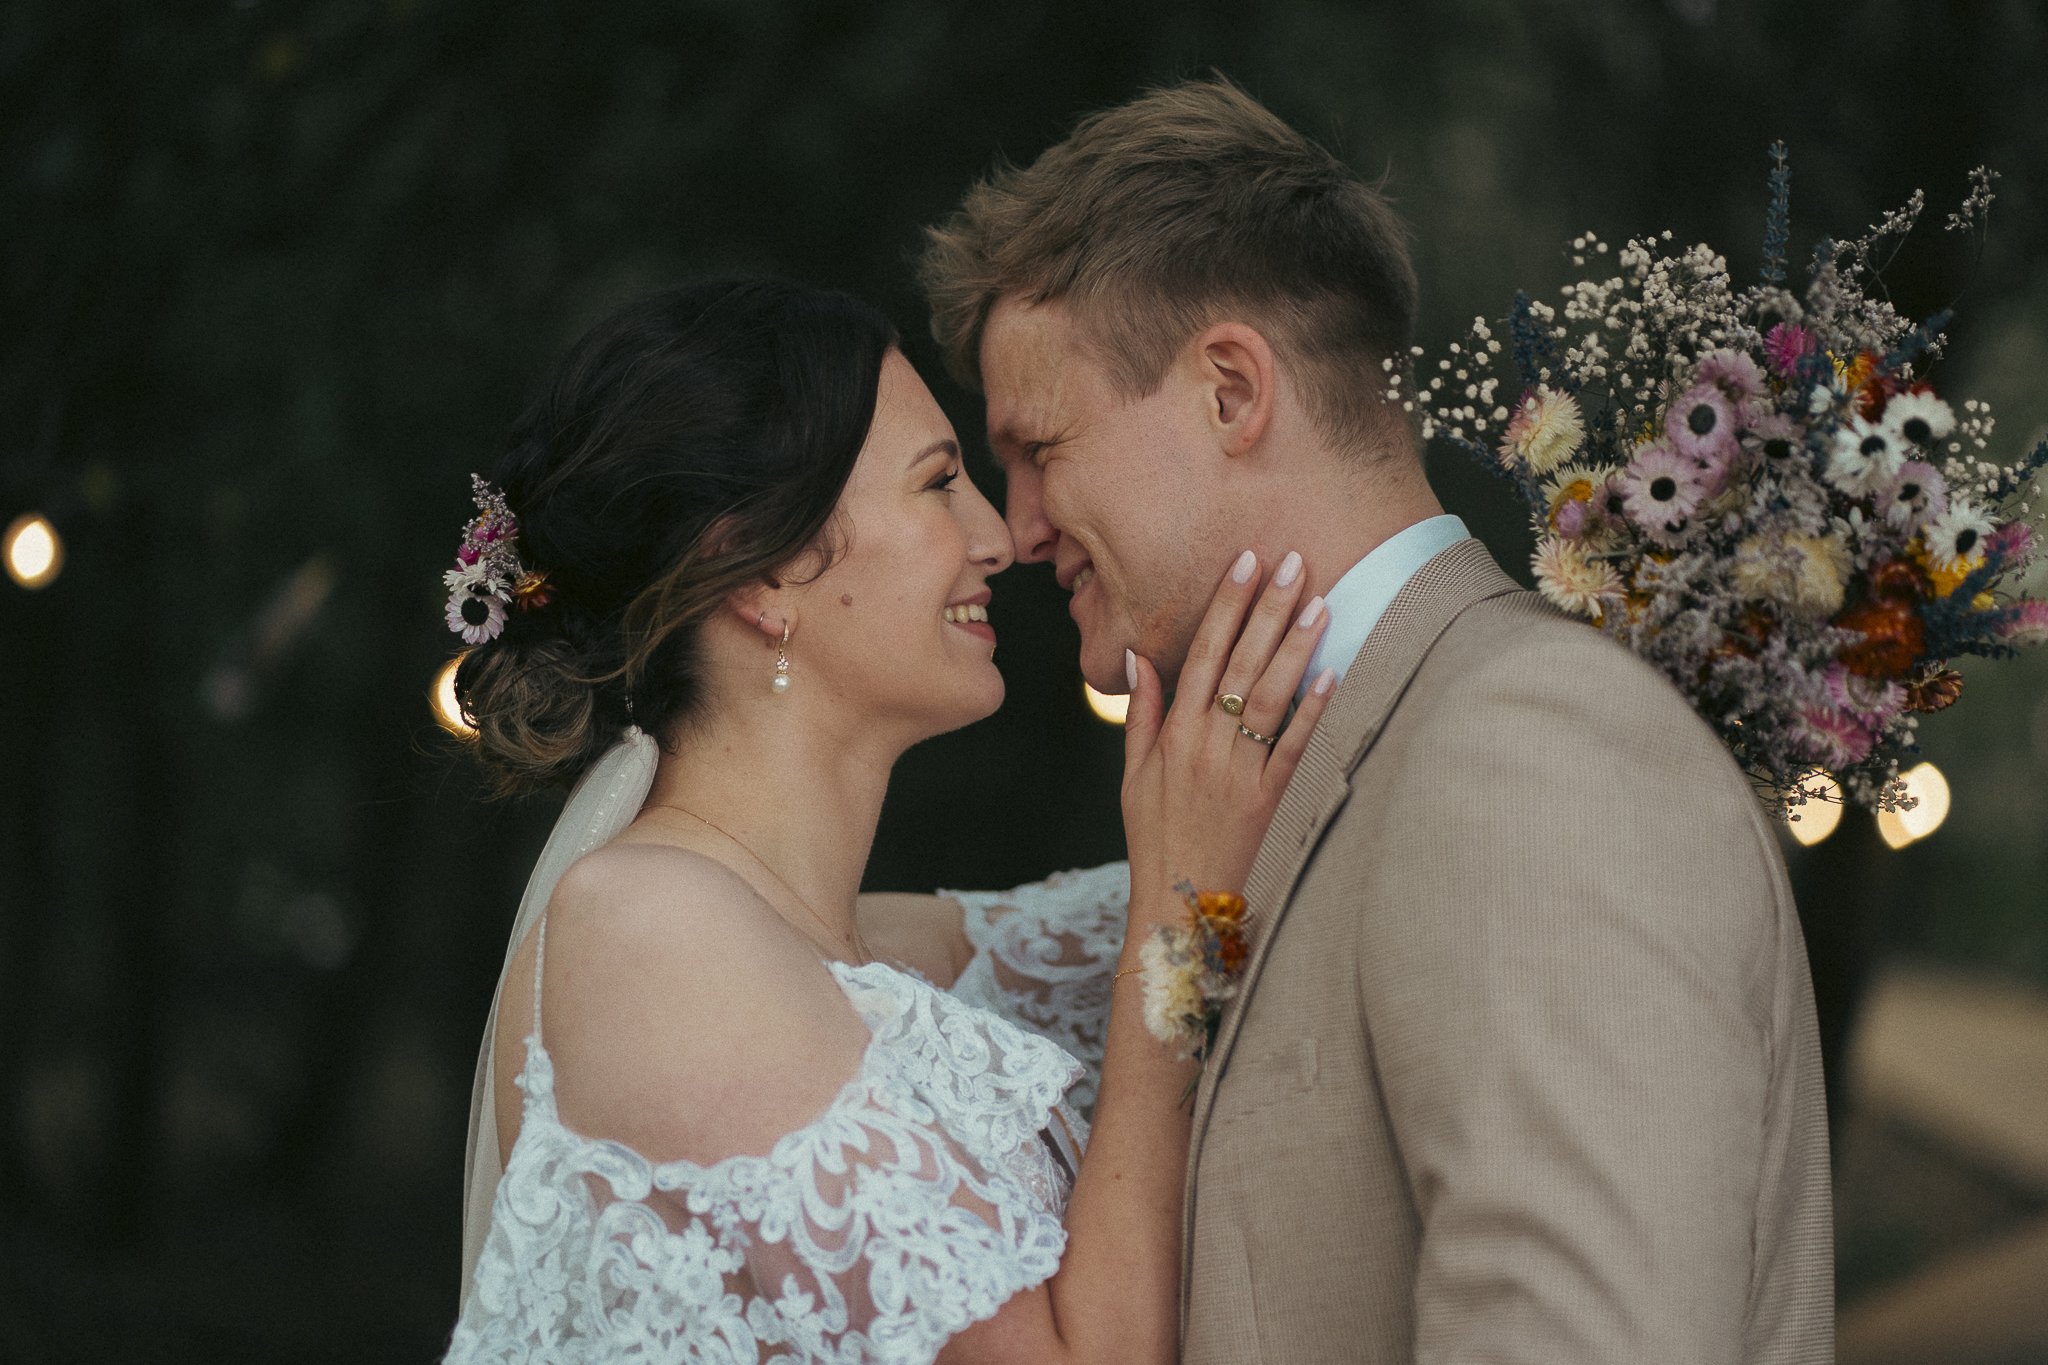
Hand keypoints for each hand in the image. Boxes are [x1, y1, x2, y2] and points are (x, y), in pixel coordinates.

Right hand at [1120, 550, 1335, 928]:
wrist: (1178, 902)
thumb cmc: (1155, 836)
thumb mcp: (1134, 773)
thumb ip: (1141, 713)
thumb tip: (1141, 657)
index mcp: (1175, 733)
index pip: (1203, 652)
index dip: (1225, 605)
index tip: (1244, 563)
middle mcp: (1206, 745)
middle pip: (1241, 663)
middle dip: (1267, 608)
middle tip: (1291, 562)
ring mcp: (1239, 771)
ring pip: (1270, 696)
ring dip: (1295, 646)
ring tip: (1319, 602)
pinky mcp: (1269, 799)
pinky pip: (1294, 747)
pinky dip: (1313, 709)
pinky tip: (1332, 672)